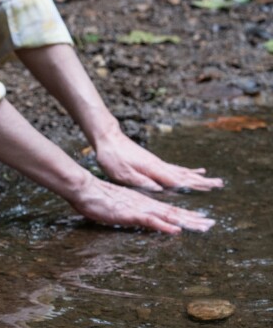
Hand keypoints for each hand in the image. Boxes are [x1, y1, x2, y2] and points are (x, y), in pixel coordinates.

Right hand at [66, 171, 214, 234]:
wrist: (84, 189)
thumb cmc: (97, 199)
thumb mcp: (118, 209)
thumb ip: (130, 213)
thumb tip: (139, 218)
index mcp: (144, 204)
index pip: (169, 211)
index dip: (187, 216)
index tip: (202, 220)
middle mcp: (146, 205)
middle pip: (174, 213)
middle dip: (194, 219)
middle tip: (212, 225)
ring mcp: (139, 209)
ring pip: (167, 216)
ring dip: (186, 222)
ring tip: (203, 226)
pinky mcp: (130, 214)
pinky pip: (150, 221)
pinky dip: (164, 226)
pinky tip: (176, 230)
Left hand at [94, 128, 222, 192]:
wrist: (108, 138)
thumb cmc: (112, 157)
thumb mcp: (122, 173)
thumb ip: (141, 182)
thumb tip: (160, 190)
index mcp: (153, 170)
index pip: (177, 180)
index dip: (193, 186)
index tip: (210, 188)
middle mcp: (159, 165)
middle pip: (185, 175)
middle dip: (202, 181)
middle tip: (220, 184)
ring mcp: (157, 163)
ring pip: (183, 172)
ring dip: (198, 177)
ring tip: (214, 180)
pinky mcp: (154, 162)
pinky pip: (175, 168)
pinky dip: (188, 171)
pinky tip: (196, 172)